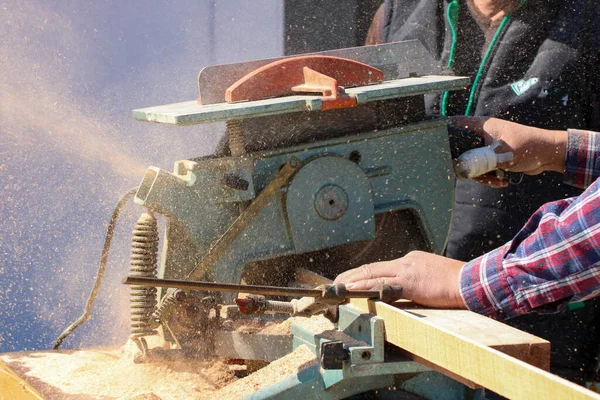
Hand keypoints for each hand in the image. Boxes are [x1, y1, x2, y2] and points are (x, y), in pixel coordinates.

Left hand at [333, 251, 466, 308]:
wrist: (471, 282)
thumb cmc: (456, 284)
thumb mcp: (431, 280)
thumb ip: (415, 284)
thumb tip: (404, 293)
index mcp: (410, 261)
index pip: (380, 267)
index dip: (362, 273)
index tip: (349, 278)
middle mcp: (405, 262)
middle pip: (371, 267)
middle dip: (351, 275)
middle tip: (335, 283)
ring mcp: (407, 270)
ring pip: (372, 273)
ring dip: (352, 281)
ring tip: (337, 287)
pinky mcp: (410, 282)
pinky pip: (381, 285)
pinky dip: (364, 287)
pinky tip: (352, 291)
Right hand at [451, 117, 567, 186]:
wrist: (549, 155)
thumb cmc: (527, 147)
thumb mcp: (500, 154)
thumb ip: (479, 160)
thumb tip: (460, 167)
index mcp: (481, 126)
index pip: (454, 125)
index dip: (443, 135)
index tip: (438, 150)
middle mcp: (481, 134)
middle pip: (461, 150)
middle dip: (467, 166)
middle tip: (474, 175)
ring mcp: (487, 146)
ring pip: (472, 162)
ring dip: (481, 176)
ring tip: (496, 181)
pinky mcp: (493, 156)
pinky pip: (483, 168)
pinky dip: (489, 177)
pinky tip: (501, 182)